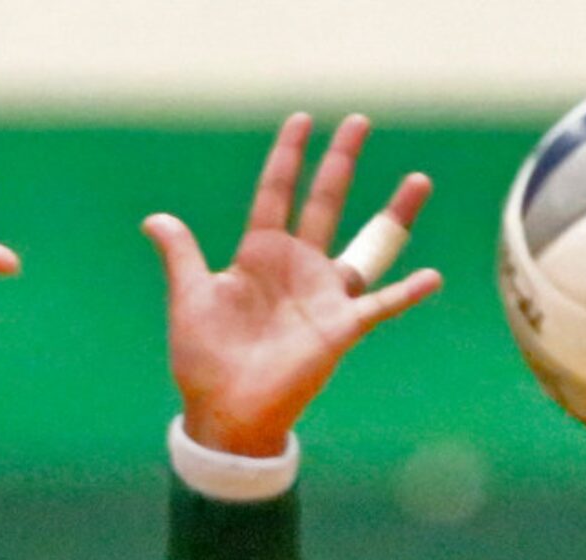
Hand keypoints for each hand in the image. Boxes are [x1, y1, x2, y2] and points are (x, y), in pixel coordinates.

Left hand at [143, 114, 441, 457]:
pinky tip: (431, 276)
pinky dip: (406, 293)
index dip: (288, 157)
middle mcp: (296, 268)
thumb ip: (181, 255)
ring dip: (394, 214)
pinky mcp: (339, 329)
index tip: (302, 120)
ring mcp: (322, 297)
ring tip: (420, 180)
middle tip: (359, 119)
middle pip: (325, 202)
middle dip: (341, 161)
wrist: (225, 412)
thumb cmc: (205, 360)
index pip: (277, 193)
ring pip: (366, 246)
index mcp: (259, 255)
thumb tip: (154, 219)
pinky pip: (380, 306)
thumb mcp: (190, 298)